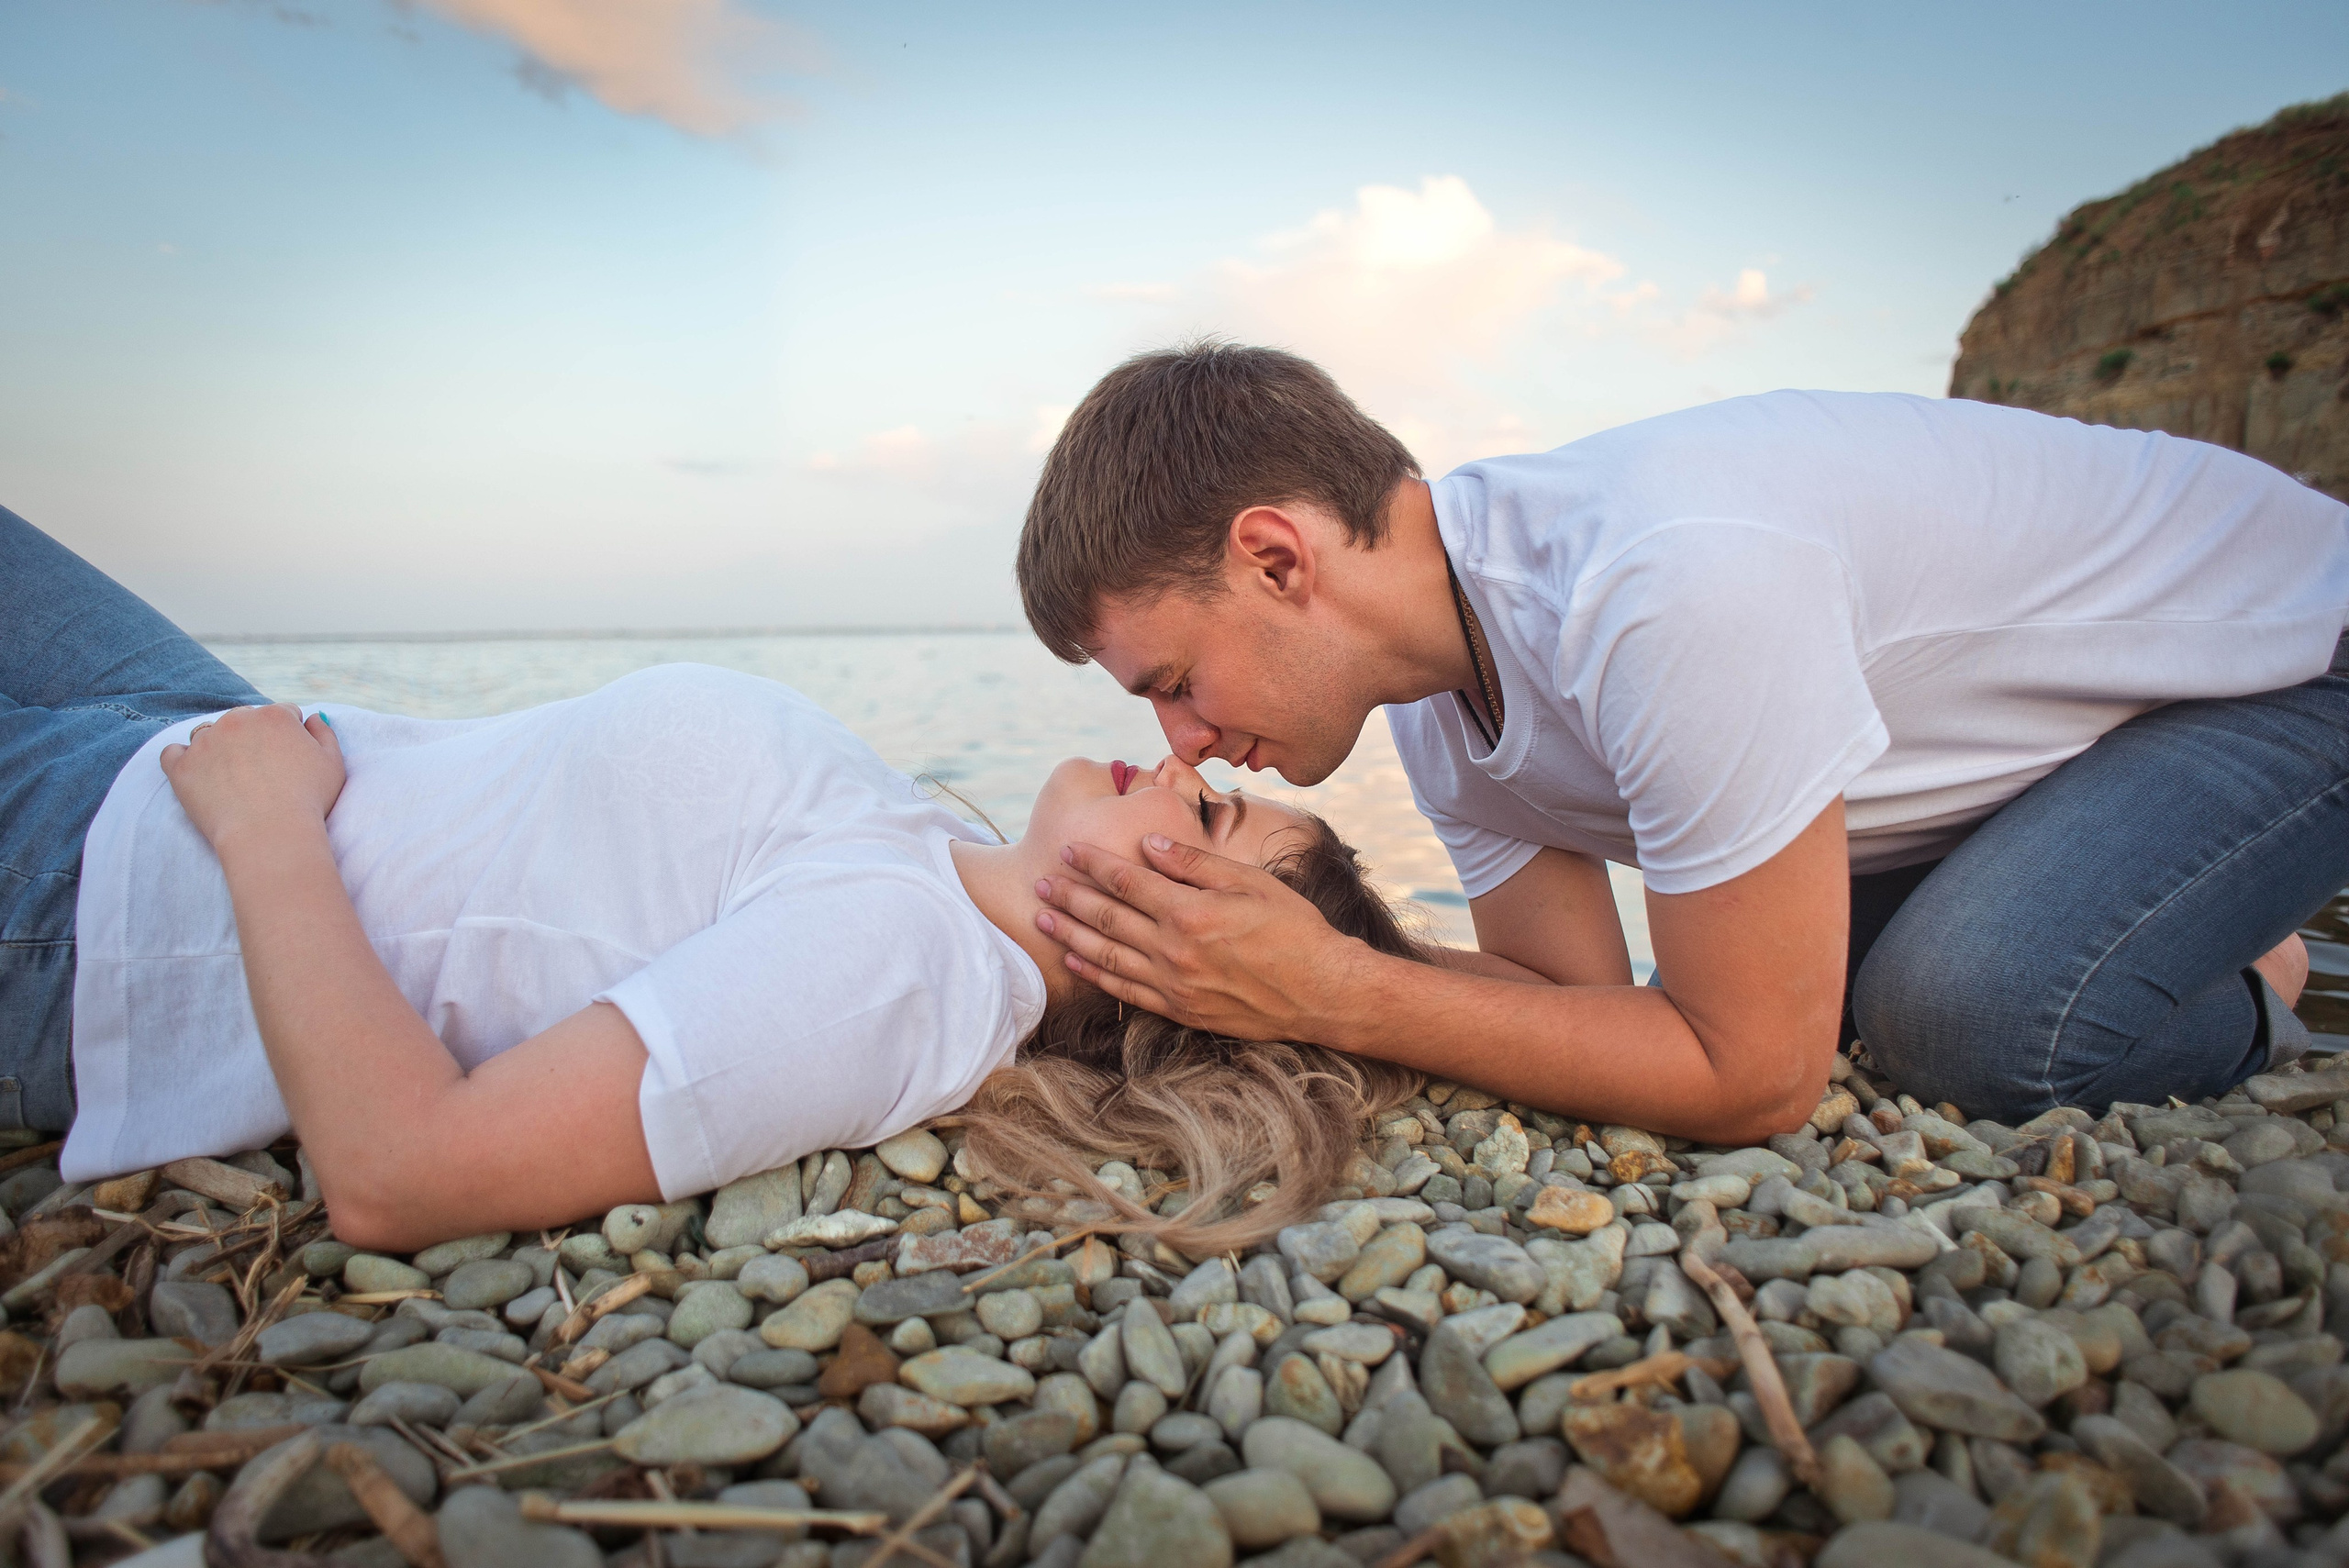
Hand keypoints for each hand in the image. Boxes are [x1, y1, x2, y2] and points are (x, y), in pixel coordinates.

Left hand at [160, 703, 345, 850]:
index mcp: (275, 715)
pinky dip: (181, 760)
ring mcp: (205, 742)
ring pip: (207, 734)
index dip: (288, 735)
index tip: (288, 758)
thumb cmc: (308, 801)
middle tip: (259, 769)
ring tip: (230, 778)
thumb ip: (325, 733)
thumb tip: (312, 718)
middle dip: (251, 737)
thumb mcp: (333, 764)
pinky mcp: (181, 767)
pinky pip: (172, 753)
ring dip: (217, 747)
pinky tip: (196, 774)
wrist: (270, 833)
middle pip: (243, 719)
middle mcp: (237, 720)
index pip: (281, 713)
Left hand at [1035, 835, 1369, 1041]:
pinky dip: (1097, 975)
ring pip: (1108, 955)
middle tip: (1039, 883)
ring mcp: (1174, 983)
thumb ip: (1197, 863)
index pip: (1128, 881)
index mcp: (1191, 911)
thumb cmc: (1293, 929)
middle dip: (1069, 898)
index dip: (1094, 864)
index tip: (1069, 850)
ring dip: (1071, 935)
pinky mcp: (1180, 1009)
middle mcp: (1175, 949)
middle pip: (1108, 917)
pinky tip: (1076, 960)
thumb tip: (1152, 842)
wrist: (1321, 992)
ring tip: (1042, 920)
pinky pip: (1126, 991)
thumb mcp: (1251, 882)